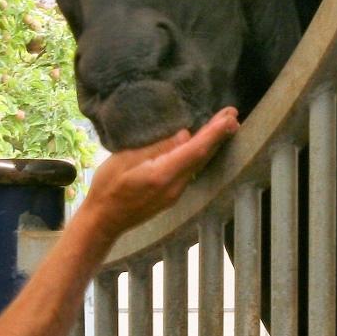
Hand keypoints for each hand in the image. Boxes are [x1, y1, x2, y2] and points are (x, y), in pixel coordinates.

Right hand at [81, 107, 239, 241]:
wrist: (103, 221)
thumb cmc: (106, 187)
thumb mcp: (124, 160)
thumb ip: (156, 148)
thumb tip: (184, 135)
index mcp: (162, 175)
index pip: (195, 150)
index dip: (214, 132)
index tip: (229, 116)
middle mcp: (175, 186)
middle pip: (203, 157)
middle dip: (219, 134)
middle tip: (233, 113)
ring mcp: (175, 193)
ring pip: (199, 164)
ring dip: (212, 143)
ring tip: (224, 124)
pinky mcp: (171, 195)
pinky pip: (191, 170)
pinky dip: (200, 153)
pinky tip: (202, 144)